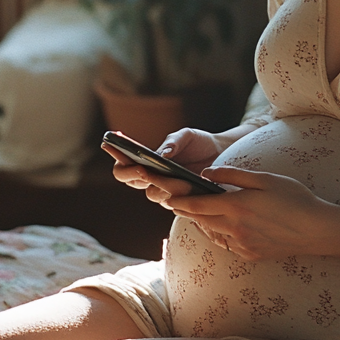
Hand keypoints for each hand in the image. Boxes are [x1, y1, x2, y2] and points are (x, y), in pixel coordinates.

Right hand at [102, 128, 226, 205]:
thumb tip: (161, 154)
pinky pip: (173, 203)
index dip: (118, 161)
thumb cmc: (198, 143)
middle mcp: (151, 178)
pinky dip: (178, 195)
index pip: (124, 165)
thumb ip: (173, 143)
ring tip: (174, 178)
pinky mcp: (181, 200)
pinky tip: (187, 186)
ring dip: (161, 185)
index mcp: (146, 161)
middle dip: (134, 175)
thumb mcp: (186, 136)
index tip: (118, 153)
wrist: (221, 154)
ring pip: (153, 194)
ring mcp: (165, 190)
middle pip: (132, 182)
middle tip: (142, 169)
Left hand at [163, 166, 333, 261]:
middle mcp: (235, 229)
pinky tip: (223, 225)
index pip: (197, 205)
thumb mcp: (264, 178)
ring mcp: (242, 245)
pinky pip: (225, 244)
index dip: (179, 201)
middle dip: (187, 211)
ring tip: (198, 211)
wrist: (317, 230)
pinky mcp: (250, 255)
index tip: (167, 196)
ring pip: (211, 233)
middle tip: (176, 201)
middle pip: (200, 221)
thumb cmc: (294, 198)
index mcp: (237, 206)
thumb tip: (207, 174)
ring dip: (202, 222)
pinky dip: (218, 234)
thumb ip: (232, 176)